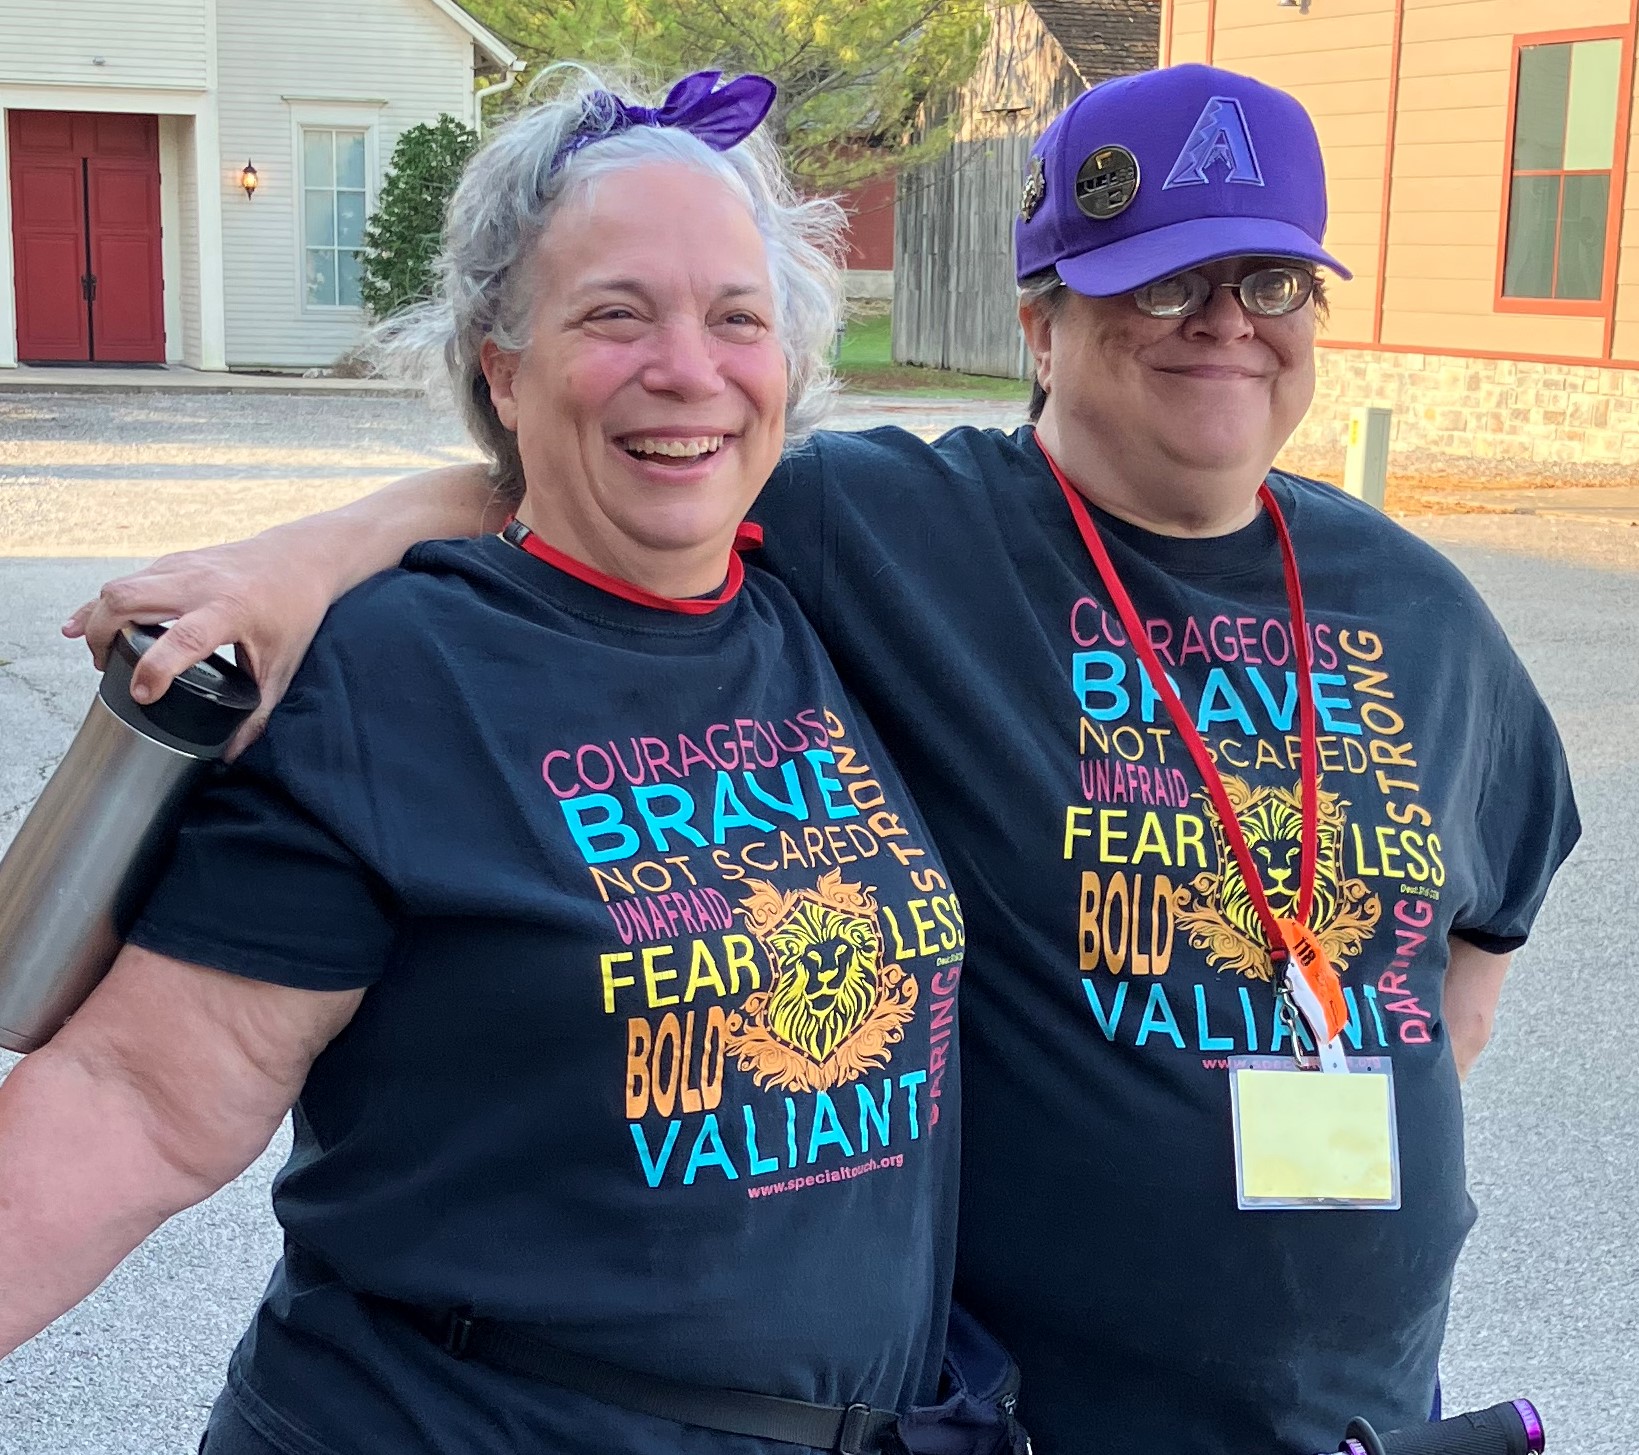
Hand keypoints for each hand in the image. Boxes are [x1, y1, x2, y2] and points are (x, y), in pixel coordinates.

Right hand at [63, 532, 336, 754]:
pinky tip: (89, 624)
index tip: (142, 695)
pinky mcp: (173, 562)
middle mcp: (199, 584)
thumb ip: (257, 714)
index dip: (155, 668)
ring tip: (101, 654)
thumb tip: (229, 755)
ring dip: (99, 619)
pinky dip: (106, 604)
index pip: (183, 638)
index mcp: (230, 609)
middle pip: (126, 600)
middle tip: (106, 670)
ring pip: (119, 587)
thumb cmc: (295, 611)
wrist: (300, 558)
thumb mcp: (283, 666)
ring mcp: (182, 567)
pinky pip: (128, 581)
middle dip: (102, 636)